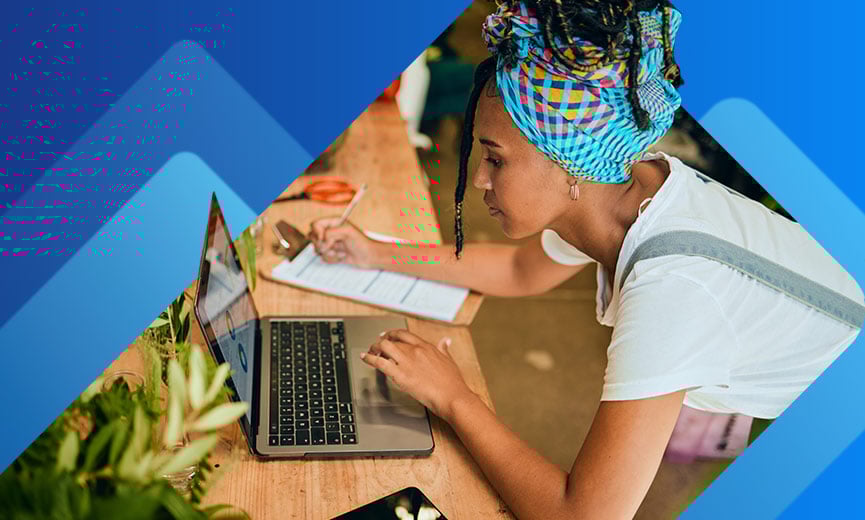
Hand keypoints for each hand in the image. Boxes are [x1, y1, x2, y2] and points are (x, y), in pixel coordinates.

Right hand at [308, 217, 380, 268]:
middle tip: (332, 246)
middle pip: (313, 237)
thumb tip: (320, 240)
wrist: (370, 257)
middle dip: (321, 244)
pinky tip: (343, 256)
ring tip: (340, 252)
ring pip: (318, 249)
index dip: (316, 232)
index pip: (315, 225)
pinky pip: (324, 257)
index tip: (323, 238)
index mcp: (334, 222)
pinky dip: (333, 259)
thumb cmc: (361, 242)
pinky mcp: (333, 254)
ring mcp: (331, 243)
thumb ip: (330, 233)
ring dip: (329, 253)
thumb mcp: (346, 232)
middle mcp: (331, 232)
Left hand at [360, 329, 475, 420]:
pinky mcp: (400, 375)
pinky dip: (369, 359)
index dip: (392, 333)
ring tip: (370, 353)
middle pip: (392, 339)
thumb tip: (445, 341)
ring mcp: (407, 361)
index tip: (387, 336)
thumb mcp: (449, 361)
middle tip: (375, 346)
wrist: (452, 397)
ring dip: (374, 348)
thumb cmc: (452, 383)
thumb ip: (444, 349)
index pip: (405, 334)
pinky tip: (365, 359)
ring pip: (384, 346)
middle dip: (381, 341)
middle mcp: (415, 351)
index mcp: (426, 347)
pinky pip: (380, 362)